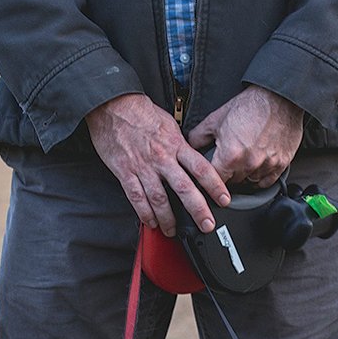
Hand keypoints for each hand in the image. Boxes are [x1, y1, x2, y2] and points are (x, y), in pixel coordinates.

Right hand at [86, 94, 229, 235]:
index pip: (201, 168)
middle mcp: (162, 158)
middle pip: (184, 188)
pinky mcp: (125, 172)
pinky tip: (150, 222)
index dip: (215, 185)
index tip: (224, 199)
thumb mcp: (170, 124)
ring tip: (173, 231)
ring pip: (159, 198)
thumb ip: (181, 144)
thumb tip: (192, 157)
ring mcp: (143, 167)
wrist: (113, 107)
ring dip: (168, 218)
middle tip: (207, 224)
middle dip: (197, 209)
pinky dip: (144, 213)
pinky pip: (136, 197)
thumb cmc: (141, 113)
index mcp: (175, 144)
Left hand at [185, 86, 303, 186]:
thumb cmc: (248, 106)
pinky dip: (260, 176)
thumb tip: (187, 148)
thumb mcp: (215, 119)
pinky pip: (267, 182)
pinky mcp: (281, 164)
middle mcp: (249, 164)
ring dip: (245, 175)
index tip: (211, 175)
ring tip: (243, 159)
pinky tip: (257, 164)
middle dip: (228, 174)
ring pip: (250, 182)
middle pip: (232, 183)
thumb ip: (197, 137)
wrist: (278, 97)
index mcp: (230, 156)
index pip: (215, 181)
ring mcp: (267, 165)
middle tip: (228, 160)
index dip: (210, 178)